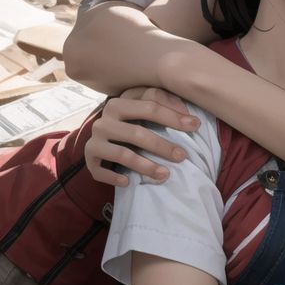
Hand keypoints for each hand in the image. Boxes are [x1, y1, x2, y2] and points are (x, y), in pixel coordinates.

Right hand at [86, 87, 200, 186]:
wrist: (101, 139)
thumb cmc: (130, 123)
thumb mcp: (143, 109)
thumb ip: (163, 104)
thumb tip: (189, 117)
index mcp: (118, 103)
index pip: (149, 106)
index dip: (174, 116)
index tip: (195, 126)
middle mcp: (103, 121)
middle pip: (137, 132)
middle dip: (163, 145)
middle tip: (183, 156)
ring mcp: (94, 140)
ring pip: (123, 154)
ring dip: (146, 166)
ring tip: (165, 174)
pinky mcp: (90, 160)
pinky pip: (101, 172)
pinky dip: (115, 178)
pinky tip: (129, 182)